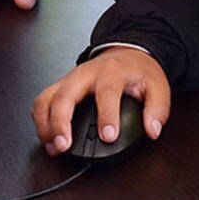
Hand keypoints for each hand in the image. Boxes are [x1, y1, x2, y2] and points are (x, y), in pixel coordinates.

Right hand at [33, 48, 169, 155]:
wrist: (125, 53)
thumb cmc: (137, 71)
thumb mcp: (157, 86)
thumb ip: (158, 109)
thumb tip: (152, 130)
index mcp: (112, 71)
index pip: (106, 92)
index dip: (107, 115)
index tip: (108, 136)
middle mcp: (85, 73)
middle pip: (65, 95)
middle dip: (61, 122)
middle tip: (64, 145)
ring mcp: (69, 79)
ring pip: (46, 98)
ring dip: (45, 124)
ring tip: (53, 146)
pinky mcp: (60, 86)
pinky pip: (42, 101)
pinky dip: (40, 121)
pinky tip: (48, 138)